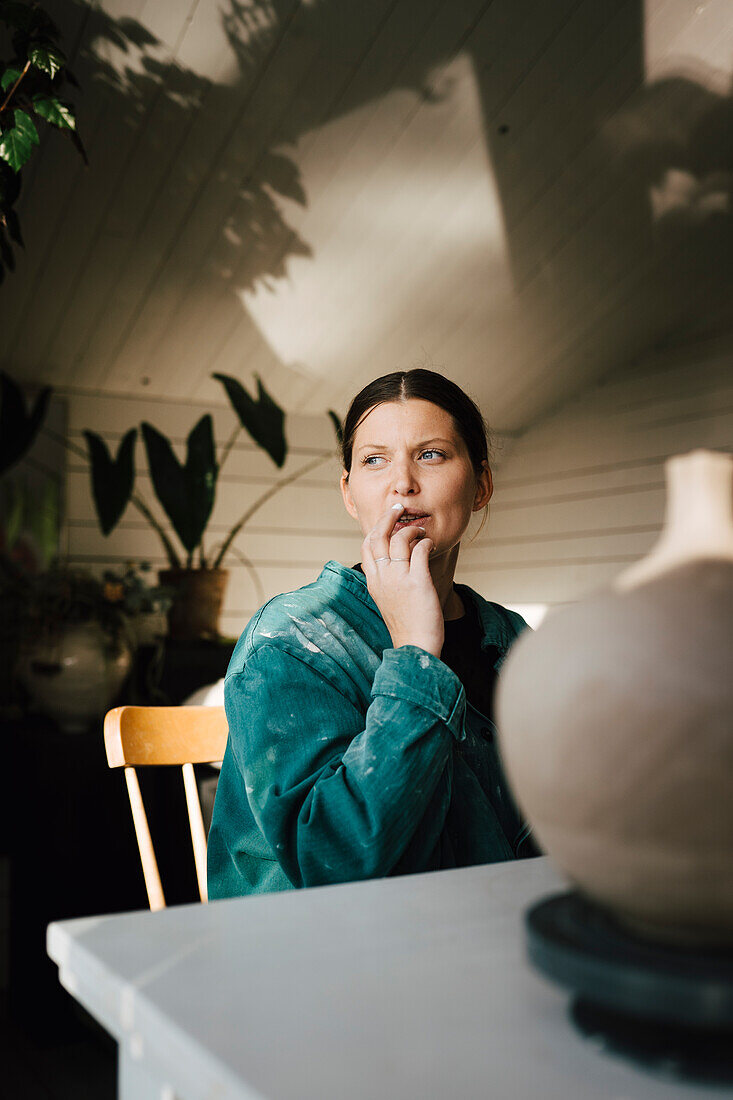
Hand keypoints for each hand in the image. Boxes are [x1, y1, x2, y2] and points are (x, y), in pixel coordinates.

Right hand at [361, 503, 443, 657]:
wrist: (415, 646)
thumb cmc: (406, 625)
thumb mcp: (387, 600)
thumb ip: (386, 580)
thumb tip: (393, 562)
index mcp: (373, 581)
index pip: (366, 545)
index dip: (375, 528)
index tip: (386, 521)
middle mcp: (382, 577)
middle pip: (378, 536)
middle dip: (388, 517)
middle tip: (399, 509)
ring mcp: (399, 579)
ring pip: (399, 539)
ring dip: (412, 529)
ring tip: (421, 532)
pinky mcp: (418, 582)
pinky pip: (420, 550)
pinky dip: (426, 541)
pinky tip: (431, 544)